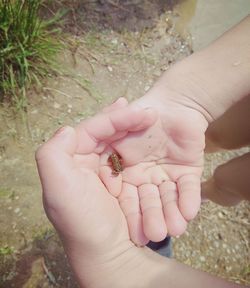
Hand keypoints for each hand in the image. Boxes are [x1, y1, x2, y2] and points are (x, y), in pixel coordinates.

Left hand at [35, 98, 156, 284]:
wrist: (110, 256)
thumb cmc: (83, 222)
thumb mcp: (59, 190)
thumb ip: (53, 154)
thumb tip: (68, 129)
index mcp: (74, 162)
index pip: (92, 131)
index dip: (112, 117)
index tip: (133, 107)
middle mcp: (90, 166)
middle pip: (110, 135)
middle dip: (127, 121)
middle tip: (146, 109)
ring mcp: (111, 175)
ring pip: (127, 148)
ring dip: (139, 134)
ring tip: (151, 119)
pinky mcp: (129, 186)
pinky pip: (139, 166)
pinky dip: (147, 157)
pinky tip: (154, 146)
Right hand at [99, 95, 207, 244]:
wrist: (173, 103)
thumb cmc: (140, 115)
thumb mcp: (113, 135)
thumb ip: (104, 156)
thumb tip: (104, 185)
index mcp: (127, 173)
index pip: (126, 197)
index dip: (130, 213)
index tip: (133, 230)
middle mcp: (146, 178)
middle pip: (148, 202)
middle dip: (152, 217)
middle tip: (156, 235)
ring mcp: (167, 176)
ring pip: (168, 198)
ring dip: (171, 213)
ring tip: (175, 228)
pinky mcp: (188, 173)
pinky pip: (188, 188)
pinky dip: (189, 199)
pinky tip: (189, 212)